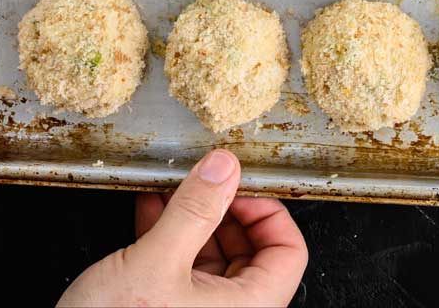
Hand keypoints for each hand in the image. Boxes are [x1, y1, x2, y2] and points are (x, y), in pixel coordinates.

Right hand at [58, 149, 307, 306]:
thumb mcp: (156, 262)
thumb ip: (194, 210)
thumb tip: (224, 169)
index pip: (288, 251)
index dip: (266, 210)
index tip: (236, 184)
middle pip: (250, 251)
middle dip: (222, 208)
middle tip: (201, 180)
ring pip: (213, 257)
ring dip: (192, 218)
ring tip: (171, 188)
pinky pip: (183, 269)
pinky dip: (169, 237)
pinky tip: (150, 210)